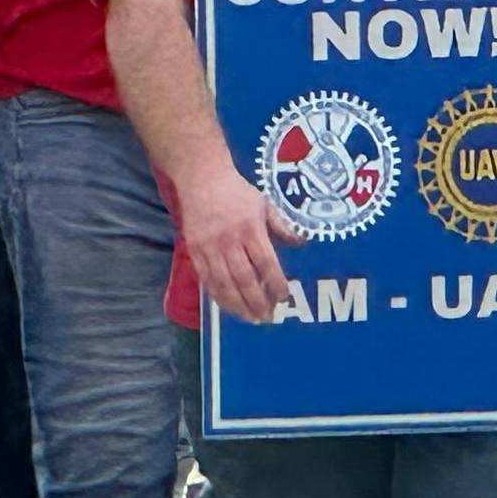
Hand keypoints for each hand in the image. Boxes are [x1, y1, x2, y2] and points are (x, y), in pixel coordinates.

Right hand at [178, 160, 297, 324]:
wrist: (201, 178)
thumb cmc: (236, 192)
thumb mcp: (263, 204)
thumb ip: (281, 226)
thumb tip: (301, 242)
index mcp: (251, 228)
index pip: (266, 263)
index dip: (275, 283)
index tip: (284, 298)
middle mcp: (230, 240)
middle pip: (245, 278)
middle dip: (257, 301)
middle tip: (267, 317)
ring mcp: (210, 247)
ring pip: (224, 283)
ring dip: (238, 305)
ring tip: (250, 318)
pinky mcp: (195, 251)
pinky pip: (206, 279)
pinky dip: (218, 296)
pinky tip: (228, 307)